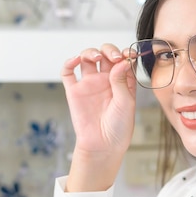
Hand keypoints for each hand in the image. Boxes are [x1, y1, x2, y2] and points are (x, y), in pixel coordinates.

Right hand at [61, 45, 136, 189]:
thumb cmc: (119, 128)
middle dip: (109, 50)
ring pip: (87, 58)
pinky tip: (75, 61)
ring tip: (96, 57)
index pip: (123, 59)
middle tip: (113, 57)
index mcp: (122, 82)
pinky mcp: (74, 91)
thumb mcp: (126, 104)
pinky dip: (69, 62)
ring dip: (90, 52)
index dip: (125, 53)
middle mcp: (106, 80)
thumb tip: (121, 62)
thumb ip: (122, 82)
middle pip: (105, 54)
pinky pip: (68, 72)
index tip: (127, 54)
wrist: (102, 146)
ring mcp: (89, 84)